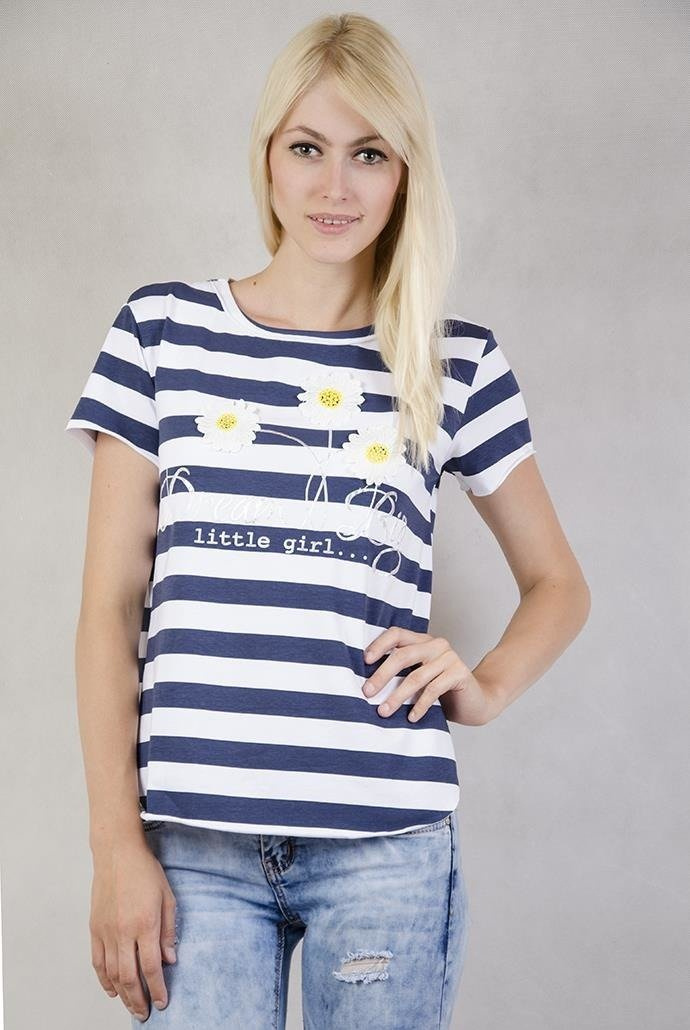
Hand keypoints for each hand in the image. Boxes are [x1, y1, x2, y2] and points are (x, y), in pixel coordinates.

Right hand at [89, 839, 177, 1021]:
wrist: (117, 853)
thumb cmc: (145, 871)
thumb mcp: (167, 897)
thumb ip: (169, 930)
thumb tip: (170, 959)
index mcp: (145, 924)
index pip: (151, 967)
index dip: (157, 988)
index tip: (162, 1002)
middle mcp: (123, 932)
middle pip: (130, 977)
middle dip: (139, 999)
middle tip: (145, 1013)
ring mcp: (106, 932)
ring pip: (113, 974)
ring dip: (122, 994)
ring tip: (131, 1006)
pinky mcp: (94, 929)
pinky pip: (98, 962)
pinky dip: (104, 980)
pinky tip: (112, 989)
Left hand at [362, 627, 498, 726]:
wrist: (476, 701)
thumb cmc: (442, 691)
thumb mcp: (418, 678)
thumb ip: (400, 673)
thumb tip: (367, 684)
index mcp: (422, 641)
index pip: (396, 634)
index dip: (379, 645)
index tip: (364, 662)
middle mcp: (435, 644)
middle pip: (402, 655)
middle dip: (382, 675)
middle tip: (367, 692)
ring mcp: (449, 657)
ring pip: (416, 676)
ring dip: (397, 696)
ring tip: (384, 711)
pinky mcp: (460, 673)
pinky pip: (434, 689)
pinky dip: (420, 705)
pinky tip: (411, 717)